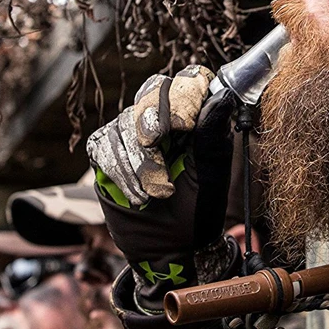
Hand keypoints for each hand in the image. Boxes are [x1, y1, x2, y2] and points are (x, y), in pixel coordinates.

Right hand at [87, 65, 237, 308]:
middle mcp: (165, 117)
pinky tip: (137, 195)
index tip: (185, 123)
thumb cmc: (198, 211)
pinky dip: (121, 172)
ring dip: (141, 162)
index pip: (191, 79)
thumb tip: (223, 95)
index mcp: (198, 119)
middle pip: (154, 89)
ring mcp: (132, 132)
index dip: (186, 92)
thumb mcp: (212, 175)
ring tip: (158, 194)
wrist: (168, 248)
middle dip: (155, 121)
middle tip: (160, 148)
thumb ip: (213, 136)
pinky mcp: (106, 150)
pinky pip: (104, 145)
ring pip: (126, 121)